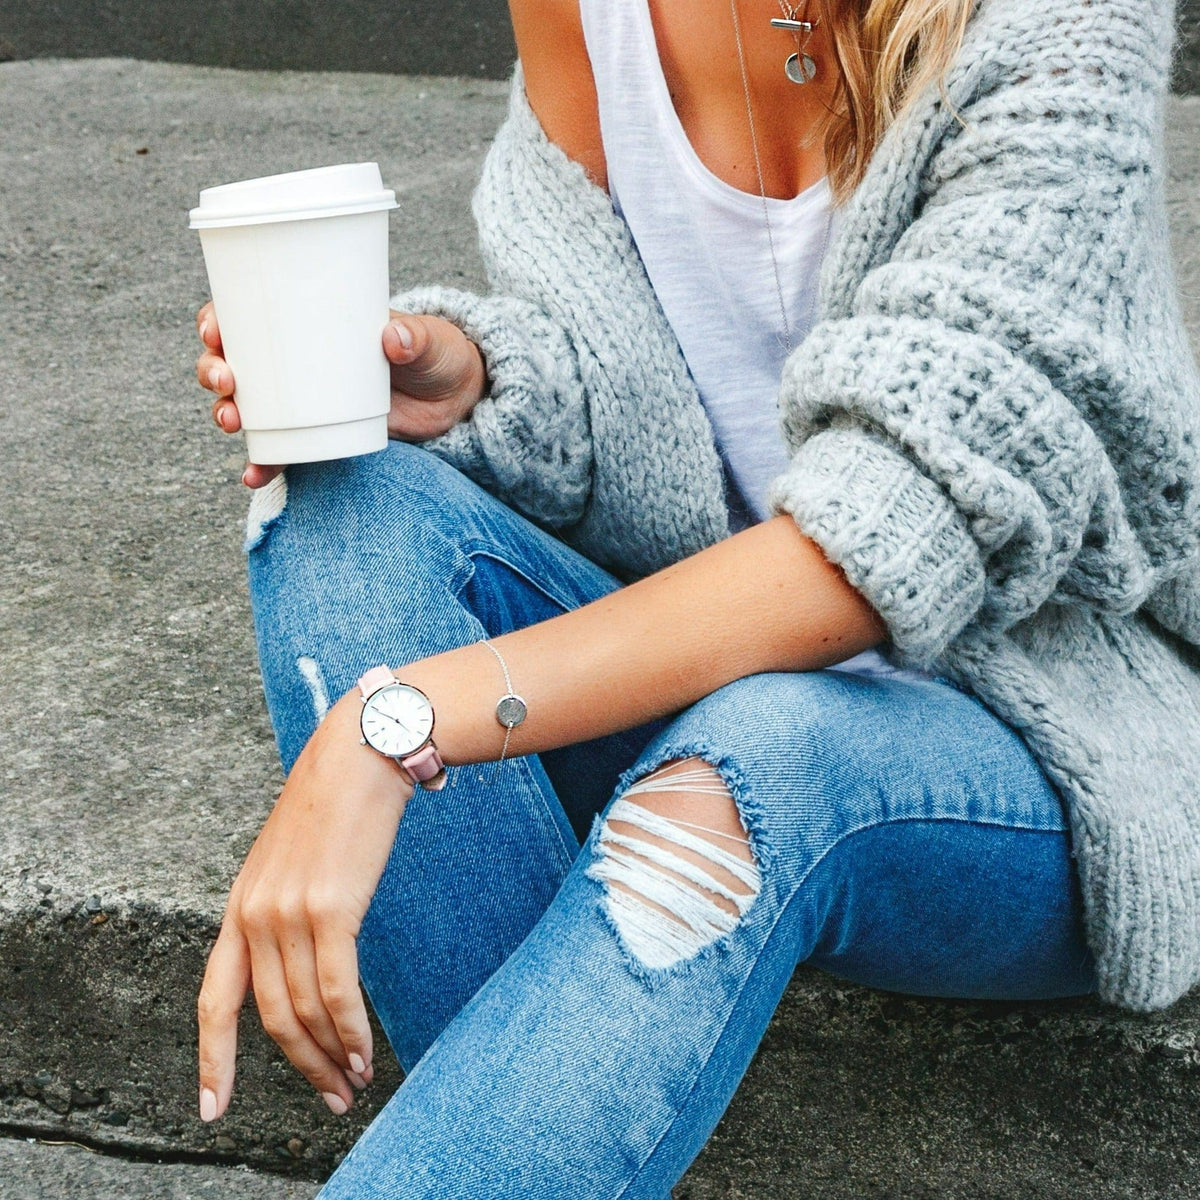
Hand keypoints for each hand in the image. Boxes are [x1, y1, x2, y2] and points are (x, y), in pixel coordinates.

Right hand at [195, 302, 486, 489]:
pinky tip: (253, 475)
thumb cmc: (435, 352)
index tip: (214, 330)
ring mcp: (303, 402)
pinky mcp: (319, 436)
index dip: (217, 320)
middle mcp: (294, 362)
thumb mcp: (427, 338)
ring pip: (246, 406)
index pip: (246, 315)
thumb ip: (414, 336)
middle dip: (214, 370)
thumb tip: (393, 339)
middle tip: (226, 380)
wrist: (455, 398)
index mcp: (308, 322)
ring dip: (227, 414)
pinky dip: (263, 464)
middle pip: (233, 363)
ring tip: (233, 423)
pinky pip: (281, 451)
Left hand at [197, 691, 413, 1120]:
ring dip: (332, 1056)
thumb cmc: (336, 801)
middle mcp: (254, 915)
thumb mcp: (292, 860)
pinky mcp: (332, 908)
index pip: (214, 998)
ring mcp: (289, 912)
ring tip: (355, 1081)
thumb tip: (308, 962)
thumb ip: (287, 908)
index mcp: (239, 906)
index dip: (213, 1059)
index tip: (213, 1107)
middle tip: (333, 1099)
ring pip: (305, 1010)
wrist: (362, 752)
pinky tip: (365, 1052)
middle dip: (302, 1067)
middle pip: (271, 1017)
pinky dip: (351, 1030)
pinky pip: (339, 989)